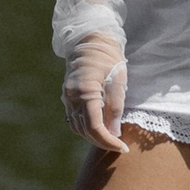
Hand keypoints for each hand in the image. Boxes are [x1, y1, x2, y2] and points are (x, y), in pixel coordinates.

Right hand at [63, 32, 127, 153]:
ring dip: (94, 136)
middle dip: (102, 141)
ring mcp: (67, 97)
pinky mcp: (68, 98)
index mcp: (85, 91)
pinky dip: (87, 128)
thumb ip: (115, 108)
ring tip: (112, 139)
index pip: (94, 127)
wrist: (90, 41)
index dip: (108, 141)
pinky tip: (101, 128)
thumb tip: (114, 133)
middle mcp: (71, 97)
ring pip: (78, 128)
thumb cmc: (108, 58)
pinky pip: (75, 119)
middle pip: (84, 131)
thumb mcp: (118, 81)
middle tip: (120, 146)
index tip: (123, 147)